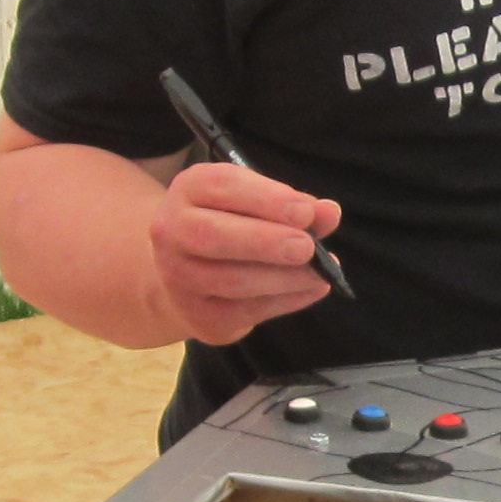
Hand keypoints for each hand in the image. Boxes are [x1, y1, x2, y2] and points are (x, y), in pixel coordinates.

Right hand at [148, 157, 337, 347]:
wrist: (188, 272)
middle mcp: (171, 231)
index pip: (222, 186)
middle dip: (266, 242)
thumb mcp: (257, 203)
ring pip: (232, 280)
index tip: (306, 211)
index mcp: (189, 189)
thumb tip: (329, 213)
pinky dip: (286, 301)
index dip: (267, 198)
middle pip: (214, 236)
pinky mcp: (199, 316)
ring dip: (283, 278)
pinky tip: (311, 289)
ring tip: (319, 273)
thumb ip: (294, 206)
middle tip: (306, 247)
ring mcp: (179, 278)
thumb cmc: (232, 225)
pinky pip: (246, 312)